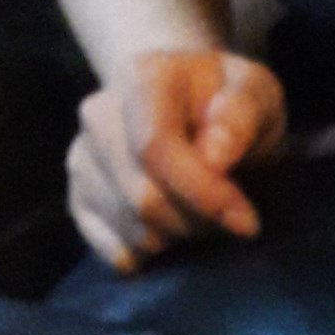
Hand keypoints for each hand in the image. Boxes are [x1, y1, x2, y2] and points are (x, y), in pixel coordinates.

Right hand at [67, 51, 285, 271]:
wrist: (189, 109)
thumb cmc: (228, 104)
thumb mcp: (255, 94)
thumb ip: (240, 117)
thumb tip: (214, 159)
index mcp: (139, 78)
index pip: (154, 147)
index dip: (201, 193)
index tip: (244, 220)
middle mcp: (98, 116)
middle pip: (141, 198)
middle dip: (196, 221)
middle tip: (227, 215)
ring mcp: (83, 160)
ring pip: (132, 232)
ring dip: (179, 239)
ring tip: (199, 214)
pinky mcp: (79, 202)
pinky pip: (117, 254)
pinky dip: (154, 256)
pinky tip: (172, 229)